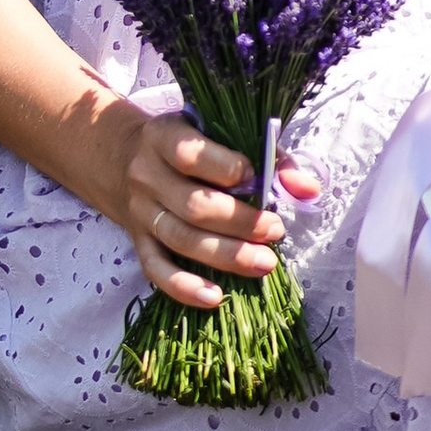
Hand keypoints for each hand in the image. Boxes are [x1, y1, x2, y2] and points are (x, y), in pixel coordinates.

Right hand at [114, 112, 321, 310]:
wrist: (123, 158)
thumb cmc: (190, 145)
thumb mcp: (221, 133)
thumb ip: (269, 156)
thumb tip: (306, 189)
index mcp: (165, 138)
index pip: (190, 154)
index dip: (226, 168)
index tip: (256, 178)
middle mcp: (147, 175)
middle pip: (193, 206)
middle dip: (239, 222)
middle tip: (275, 231)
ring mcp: (140, 211)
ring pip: (180, 239)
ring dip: (226, 256)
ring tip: (264, 263)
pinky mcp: (138, 241)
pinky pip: (156, 269)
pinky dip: (184, 287)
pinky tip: (215, 297)